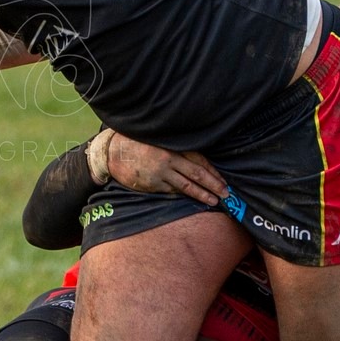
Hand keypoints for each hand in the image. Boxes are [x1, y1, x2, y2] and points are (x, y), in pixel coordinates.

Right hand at [106, 135, 226, 205]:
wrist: (112, 152)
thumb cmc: (136, 142)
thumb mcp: (157, 139)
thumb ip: (175, 147)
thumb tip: (196, 159)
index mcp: (172, 146)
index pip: (199, 159)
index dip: (212, 171)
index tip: (223, 179)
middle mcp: (169, 159)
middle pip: (197, 173)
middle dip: (214, 184)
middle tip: (227, 193)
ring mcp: (161, 173)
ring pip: (186, 186)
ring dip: (202, 194)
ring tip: (214, 201)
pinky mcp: (152, 184)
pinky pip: (172, 191)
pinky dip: (183, 195)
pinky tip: (193, 199)